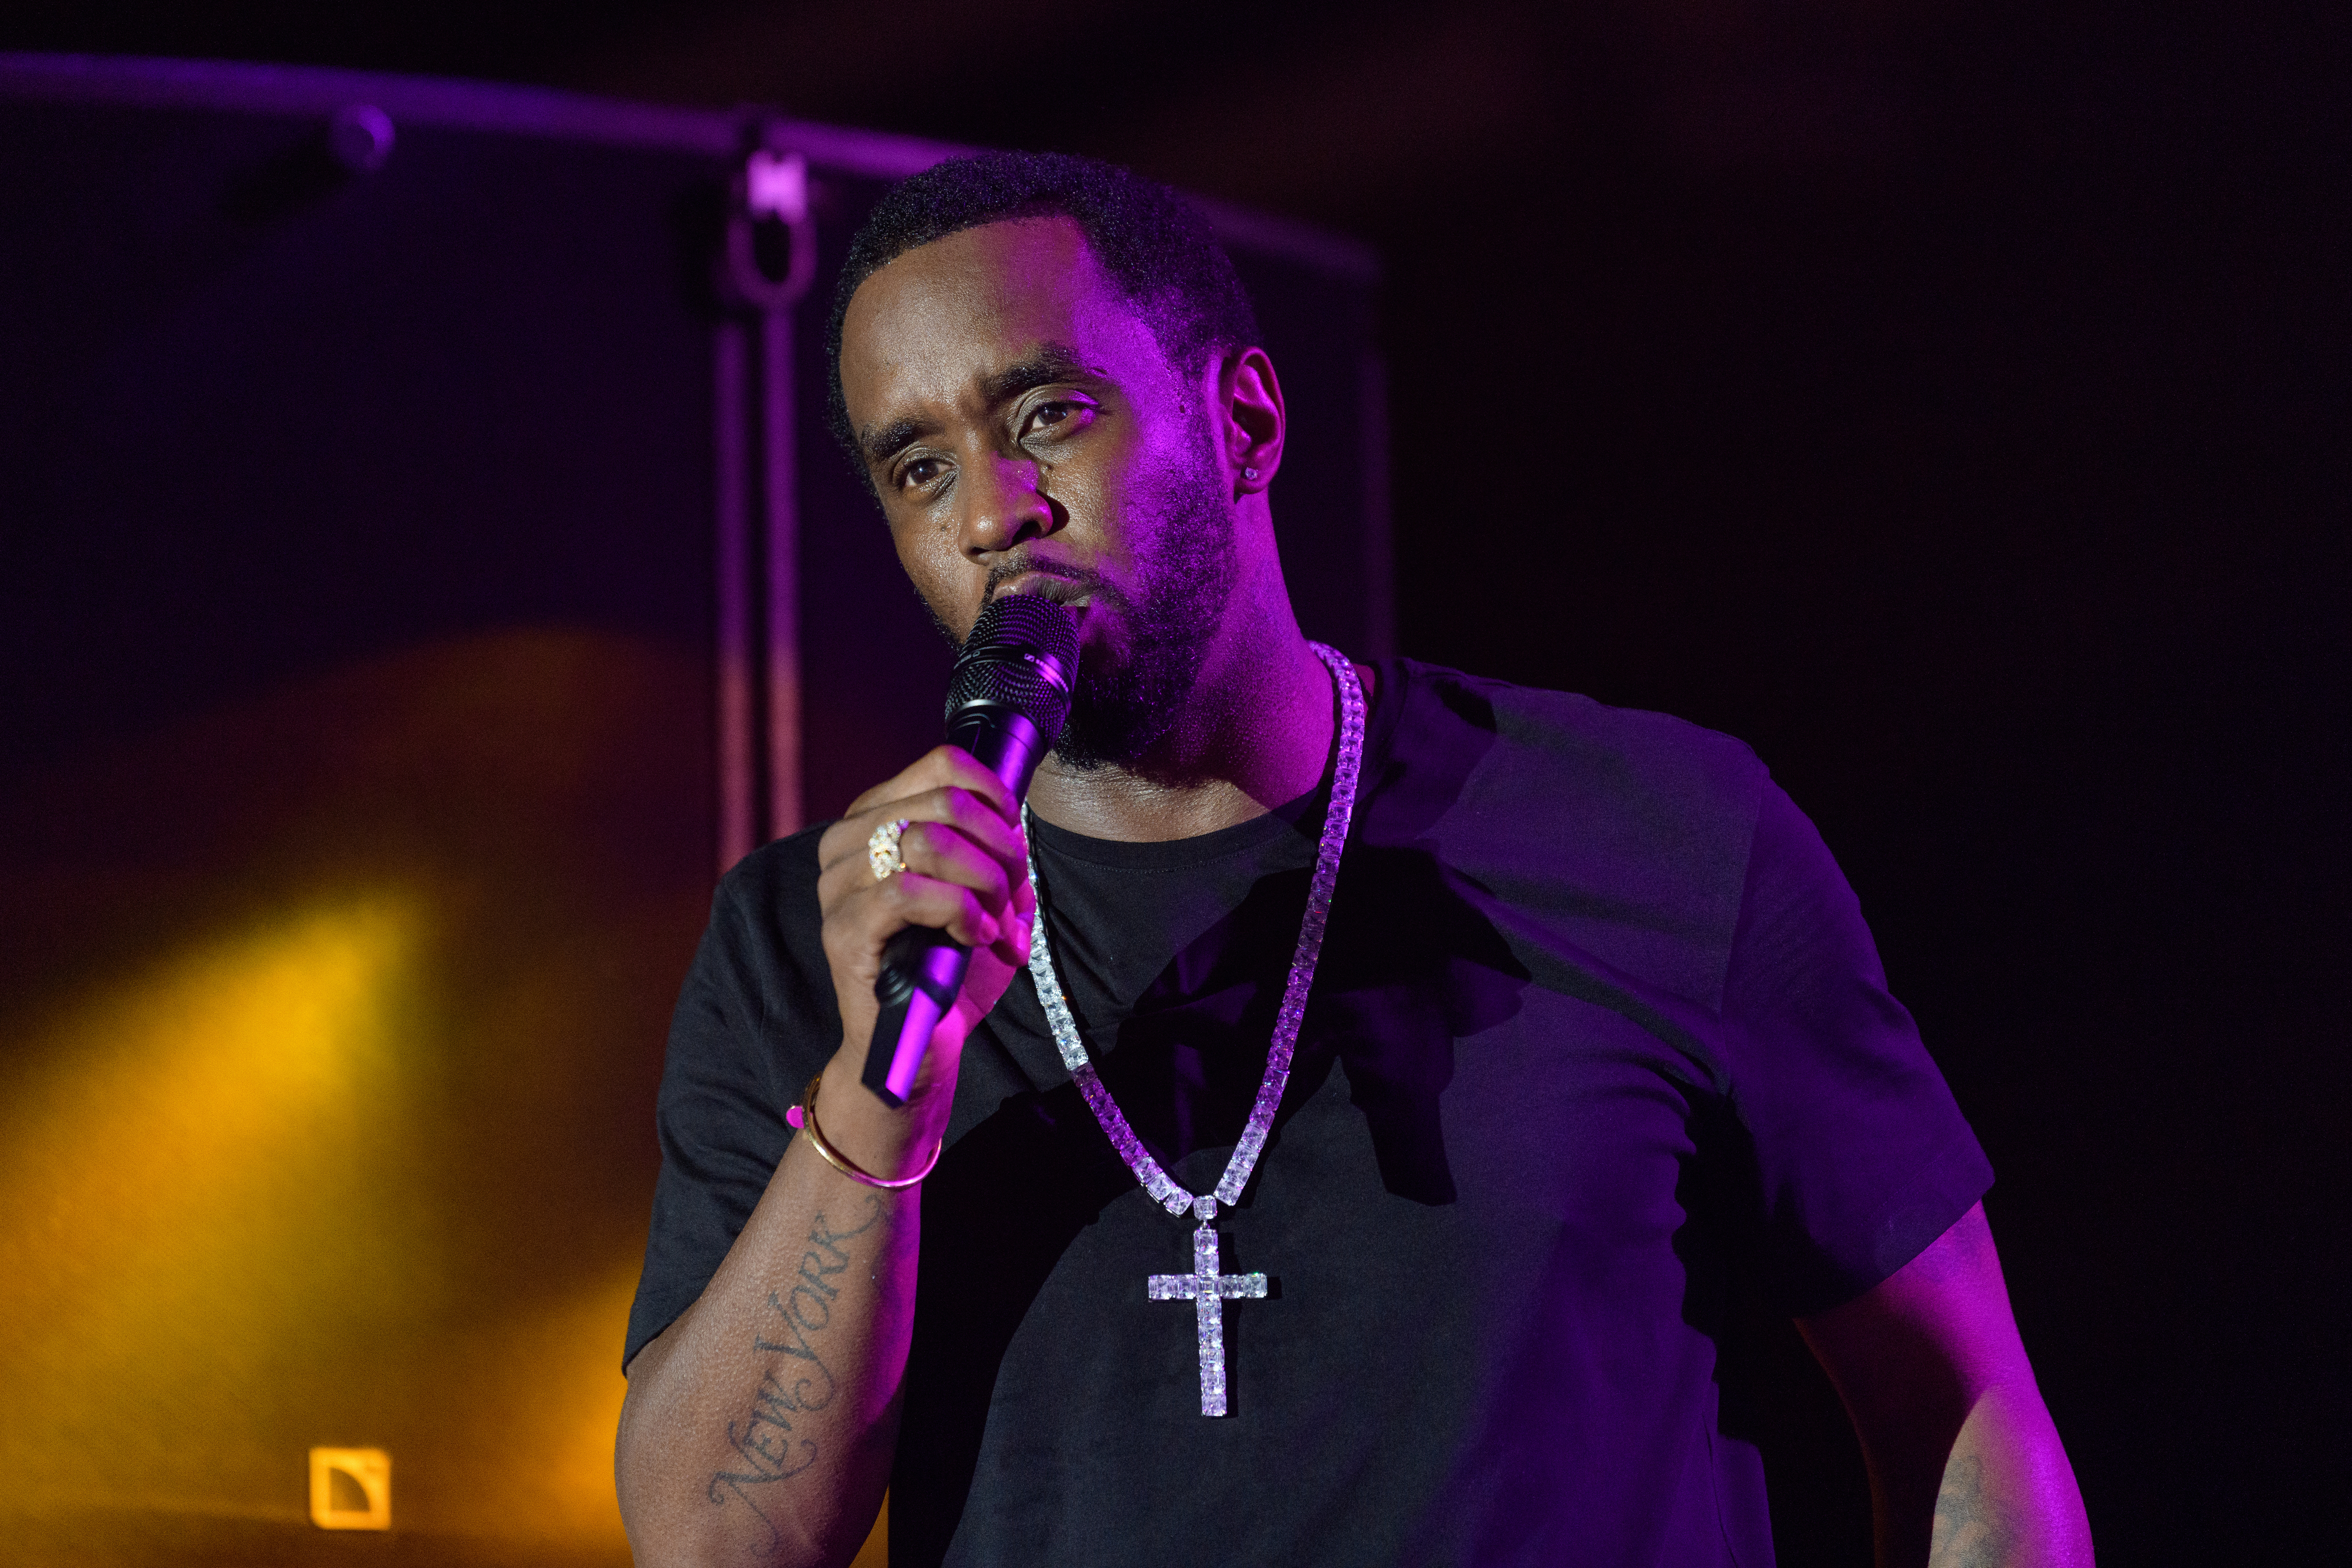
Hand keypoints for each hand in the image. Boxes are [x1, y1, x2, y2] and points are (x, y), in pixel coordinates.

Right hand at [815, 746, 1035, 1109]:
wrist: (916, 1044)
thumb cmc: (948, 967)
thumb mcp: (984, 896)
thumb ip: (995, 852)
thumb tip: (1014, 826)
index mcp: (875, 820)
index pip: (940, 764)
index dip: (993, 794)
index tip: (1014, 837)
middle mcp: (846, 844)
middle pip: (942, 800)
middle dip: (997, 847)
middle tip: (1012, 894)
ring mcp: (837, 887)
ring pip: (926, 840)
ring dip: (983, 880)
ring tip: (995, 920)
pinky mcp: (842, 931)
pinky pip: (908, 892)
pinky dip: (959, 911)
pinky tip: (975, 936)